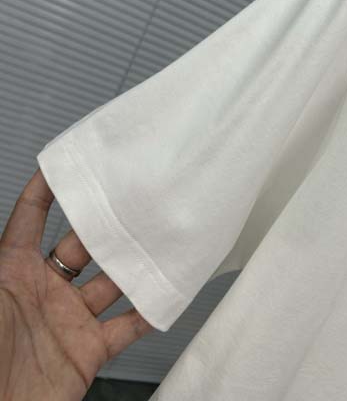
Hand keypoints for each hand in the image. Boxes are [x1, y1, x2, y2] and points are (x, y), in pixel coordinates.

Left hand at [0, 168, 152, 400]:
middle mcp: (45, 289)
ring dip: (134, 265)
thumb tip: (9, 215)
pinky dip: (148, 313)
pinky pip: (127, 326)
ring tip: (156, 242)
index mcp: (13, 271)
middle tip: (132, 203)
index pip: (31, 217)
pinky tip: (165, 294)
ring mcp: (69, 318)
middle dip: (105, 224)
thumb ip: (1, 257)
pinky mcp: (88, 349)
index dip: (47, 189)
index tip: (71, 164)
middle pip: (82, 244)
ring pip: (111, 281)